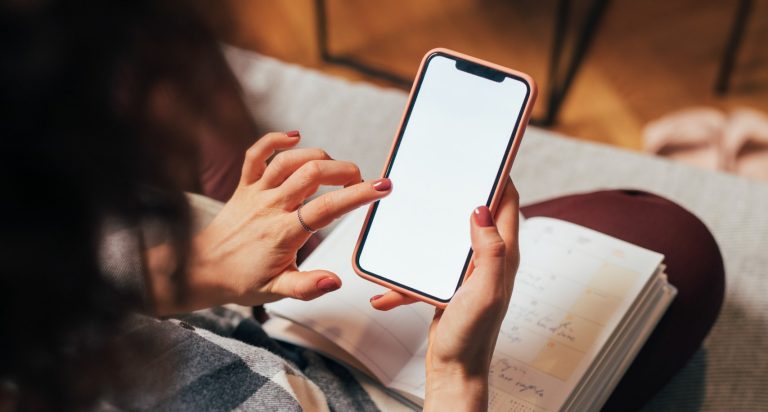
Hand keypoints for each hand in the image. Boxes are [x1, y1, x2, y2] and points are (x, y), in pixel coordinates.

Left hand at [149, 132, 391, 314]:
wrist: (202, 270)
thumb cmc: (241, 281)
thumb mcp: (276, 292)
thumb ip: (307, 287)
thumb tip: (335, 280)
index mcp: (283, 234)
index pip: (326, 208)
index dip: (357, 195)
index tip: (382, 187)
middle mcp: (270, 207)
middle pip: (312, 174)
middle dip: (344, 170)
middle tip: (361, 180)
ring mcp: (256, 192)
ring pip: (290, 160)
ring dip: (319, 157)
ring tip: (336, 169)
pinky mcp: (244, 185)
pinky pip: (256, 154)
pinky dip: (275, 140)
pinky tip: (295, 137)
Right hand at [370, 180, 519, 410]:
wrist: (455, 369)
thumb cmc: (473, 335)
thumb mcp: (484, 292)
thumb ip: (490, 251)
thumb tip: (482, 209)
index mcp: (503, 255)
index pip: (507, 202)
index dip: (499, 175)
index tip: (484, 154)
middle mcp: (488, 258)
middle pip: (477, 212)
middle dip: (459, 193)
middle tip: (440, 175)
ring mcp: (468, 270)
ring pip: (448, 237)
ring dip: (428, 232)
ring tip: (408, 222)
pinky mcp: (448, 282)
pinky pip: (427, 267)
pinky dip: (407, 277)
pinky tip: (386, 292)